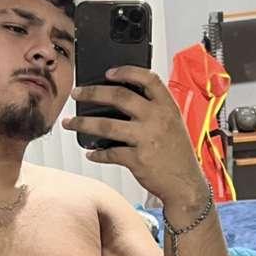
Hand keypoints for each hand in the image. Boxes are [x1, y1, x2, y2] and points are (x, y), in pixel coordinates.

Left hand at [63, 65, 206, 206]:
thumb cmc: (177, 154)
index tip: (108, 72)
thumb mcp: (172, 124)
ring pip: (106, 125)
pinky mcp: (138, 159)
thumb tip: (120, 100)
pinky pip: (110, 153)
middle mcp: (157, 119)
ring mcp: (147, 139)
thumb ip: (153, 110)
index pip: (148, 79)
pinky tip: (90, 153)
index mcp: (167, 107)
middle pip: (119, 97)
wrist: (186, 184)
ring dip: (83, 123)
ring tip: (69, 122)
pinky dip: (97, 154)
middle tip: (76, 94)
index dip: (127, 71)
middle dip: (92, 93)